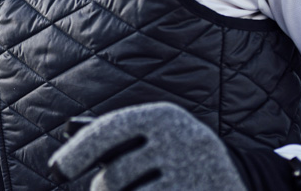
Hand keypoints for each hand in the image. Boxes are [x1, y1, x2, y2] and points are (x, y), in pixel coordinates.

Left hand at [48, 102, 246, 190]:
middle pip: (115, 177)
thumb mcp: (152, 141)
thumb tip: (67, 140)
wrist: (244, 180)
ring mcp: (190, 170)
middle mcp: (179, 139)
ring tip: (135, 190)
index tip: (56, 171)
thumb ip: (114, 142)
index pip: (106, 131)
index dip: (77, 152)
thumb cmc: (178, 158)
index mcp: (162, 116)